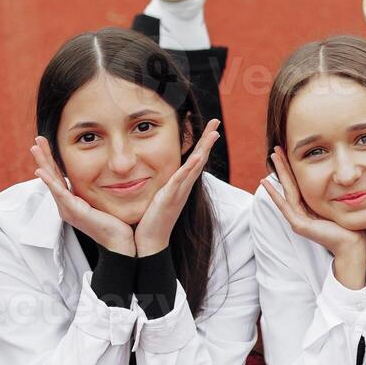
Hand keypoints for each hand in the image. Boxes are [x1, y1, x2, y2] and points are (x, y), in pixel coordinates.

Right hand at [31, 136, 134, 255]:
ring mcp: (68, 209)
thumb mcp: (103, 201)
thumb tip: (104, 175)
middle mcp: (66, 205)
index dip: (52, 160)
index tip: (46, 144)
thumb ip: (98, 189)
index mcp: (72, 202)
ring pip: (51, 182)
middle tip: (37, 140)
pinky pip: (59, 193)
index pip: (58, 177)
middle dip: (43, 157)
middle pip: (51, 176)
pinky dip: (49, 181)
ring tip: (35, 148)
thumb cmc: (116, 224)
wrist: (121, 243)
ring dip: (43, 163)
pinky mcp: (74, 212)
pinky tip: (41, 171)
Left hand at [133, 119, 220, 255]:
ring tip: (213, 134)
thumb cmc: (150, 221)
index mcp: (179, 185)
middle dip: (208, 140)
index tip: (208, 127)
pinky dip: (190, 168)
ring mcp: (178, 192)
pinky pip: (181, 180)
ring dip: (204, 149)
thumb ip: (160, 185)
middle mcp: (182, 187)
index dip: (201, 143)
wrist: (149, 242)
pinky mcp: (170, 198)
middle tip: (216, 122)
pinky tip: (198, 156)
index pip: (193, 160)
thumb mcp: (156, 196)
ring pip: (195, 167)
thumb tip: (155, 173)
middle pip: (199, 159)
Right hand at [262, 145, 365, 288]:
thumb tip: (345, 175)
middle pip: (289, 184)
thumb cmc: (351, 227)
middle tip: (276, 149)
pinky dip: (274, 194)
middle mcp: (301, 213)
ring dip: (279, 172)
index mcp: (310, 208)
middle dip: (283, 166)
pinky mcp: (299, 225)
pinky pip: (285, 206)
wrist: (353, 246)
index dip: (292, 168)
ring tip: (273, 157)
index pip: (298, 184)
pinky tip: (266, 183)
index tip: (288, 152)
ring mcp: (298, 219)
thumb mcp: (341, 204)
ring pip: (286, 190)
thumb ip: (337, 193)